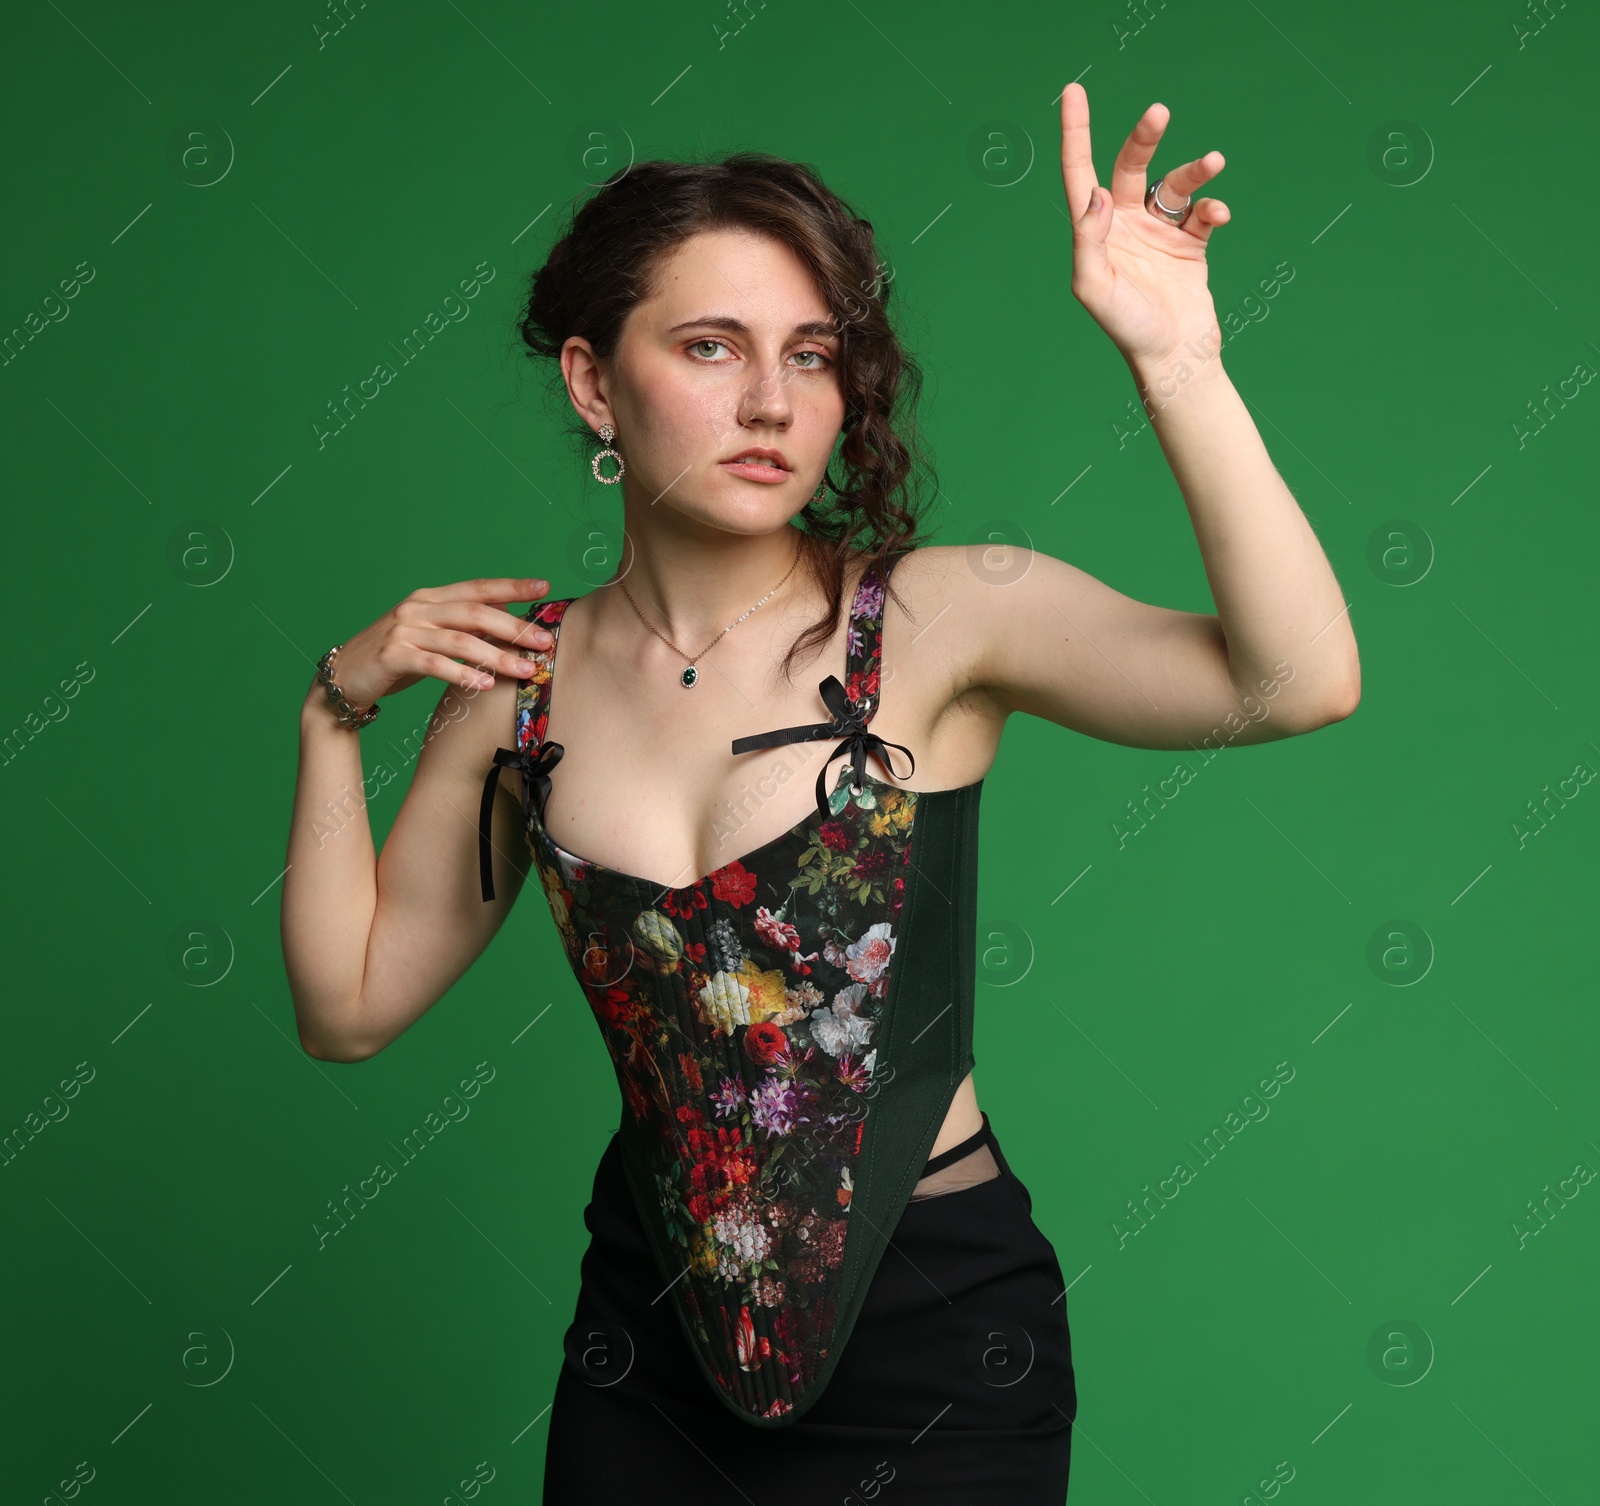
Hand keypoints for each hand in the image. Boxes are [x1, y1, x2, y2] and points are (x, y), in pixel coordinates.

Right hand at [320, 578, 553, 706]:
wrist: (343, 679)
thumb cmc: (395, 658)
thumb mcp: (430, 635)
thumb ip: (463, 624)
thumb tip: (507, 616)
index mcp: (430, 598)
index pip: (477, 588)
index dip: (511, 586)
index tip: (544, 587)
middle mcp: (417, 608)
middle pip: (475, 613)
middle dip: (514, 627)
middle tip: (545, 641)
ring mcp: (403, 630)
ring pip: (460, 641)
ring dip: (497, 656)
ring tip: (526, 670)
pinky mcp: (392, 656)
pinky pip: (434, 665)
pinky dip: (462, 674)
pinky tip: (485, 684)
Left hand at [1060, 82, 1229, 367]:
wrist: (1173, 357)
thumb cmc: (1126, 327)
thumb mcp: (1093, 286)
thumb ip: (1088, 238)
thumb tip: (1097, 192)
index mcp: (1096, 233)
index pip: (1080, 174)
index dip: (1075, 134)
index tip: (1073, 92)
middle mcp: (1125, 226)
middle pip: (1131, 166)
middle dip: (1144, 137)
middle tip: (1158, 113)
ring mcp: (1159, 234)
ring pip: (1175, 184)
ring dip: (1194, 170)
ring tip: (1214, 162)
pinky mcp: (1190, 246)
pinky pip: (1202, 213)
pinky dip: (1212, 207)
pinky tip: (1217, 216)